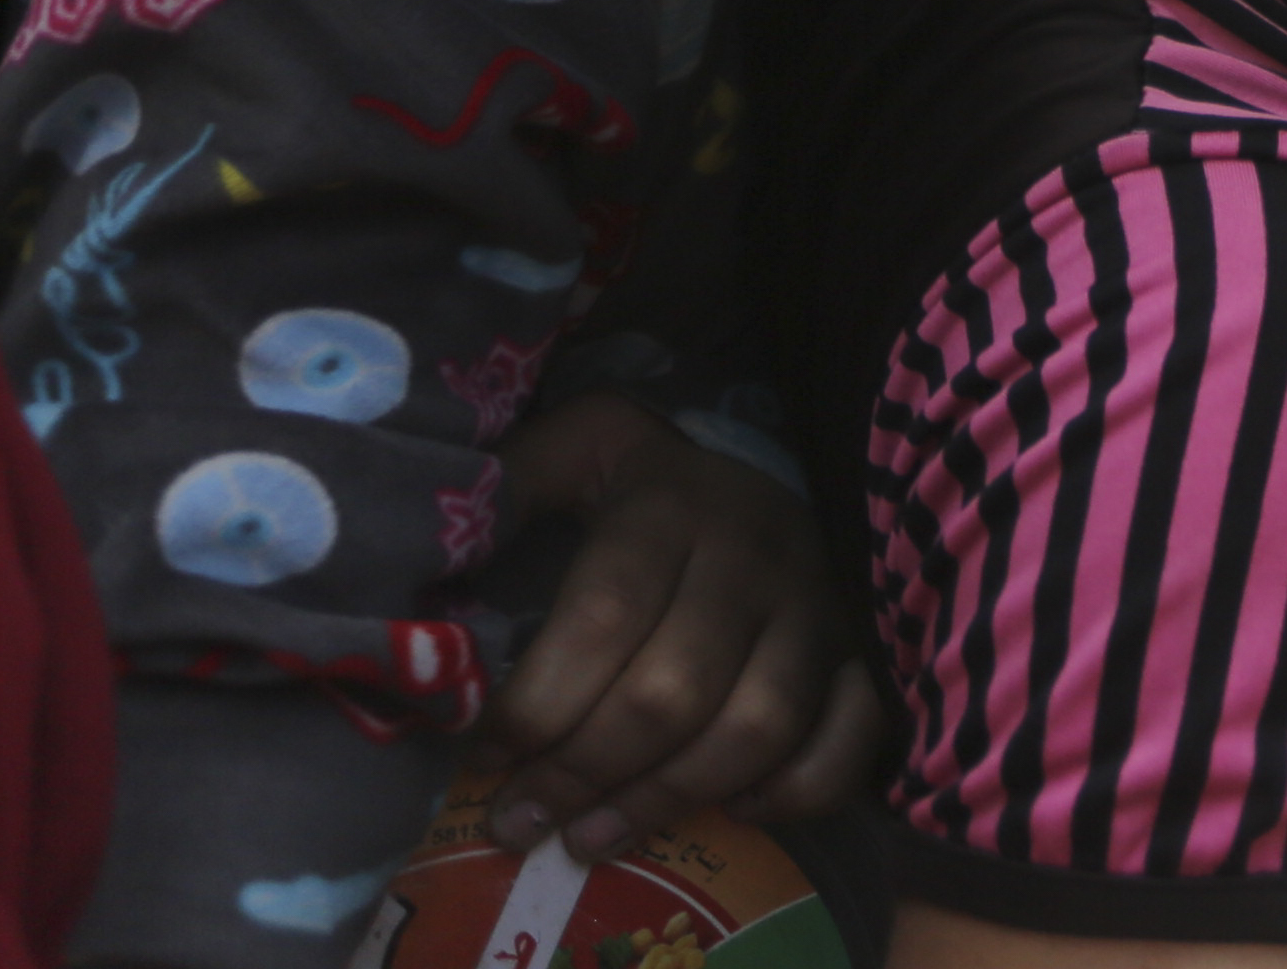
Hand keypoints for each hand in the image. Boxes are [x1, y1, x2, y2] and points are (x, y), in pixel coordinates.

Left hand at [474, 397, 888, 865]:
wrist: (784, 460)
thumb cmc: (655, 480)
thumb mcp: (581, 448)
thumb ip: (512, 479)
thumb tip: (419, 534)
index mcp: (673, 506)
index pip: (602, 618)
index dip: (536, 704)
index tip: (482, 758)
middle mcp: (756, 554)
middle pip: (671, 691)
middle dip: (582, 772)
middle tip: (522, 822)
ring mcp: (821, 605)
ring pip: (756, 727)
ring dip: (667, 798)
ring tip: (594, 837)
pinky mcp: (866, 647)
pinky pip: (852, 736)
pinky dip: (798, 788)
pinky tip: (733, 810)